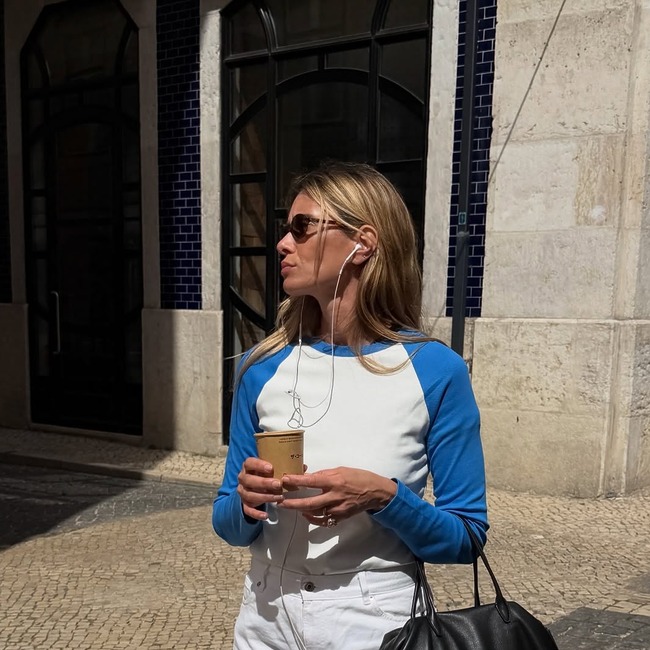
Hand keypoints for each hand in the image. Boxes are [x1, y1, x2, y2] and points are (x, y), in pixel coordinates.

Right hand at [237, 457, 284, 520]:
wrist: (254, 486)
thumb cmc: (265, 475)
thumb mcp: (273, 469)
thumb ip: (286, 467)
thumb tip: (303, 467)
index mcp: (249, 467)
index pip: (249, 463)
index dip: (259, 465)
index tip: (271, 468)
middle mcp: (243, 478)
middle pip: (249, 480)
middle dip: (264, 483)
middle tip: (278, 484)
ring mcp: (243, 492)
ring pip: (249, 495)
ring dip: (264, 497)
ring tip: (278, 498)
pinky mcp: (244, 504)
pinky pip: (248, 510)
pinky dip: (256, 513)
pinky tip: (265, 515)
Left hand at [279, 467, 396, 525]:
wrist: (376, 491)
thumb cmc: (358, 477)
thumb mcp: (340, 470)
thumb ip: (324, 475)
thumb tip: (308, 477)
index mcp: (334, 481)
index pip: (312, 481)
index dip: (297, 481)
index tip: (285, 480)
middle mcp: (335, 496)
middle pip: (310, 502)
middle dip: (293, 503)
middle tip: (280, 502)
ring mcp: (338, 509)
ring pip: (315, 513)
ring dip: (300, 510)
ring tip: (289, 506)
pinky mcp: (341, 517)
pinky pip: (324, 521)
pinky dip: (313, 519)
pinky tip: (306, 514)